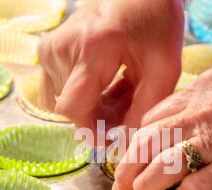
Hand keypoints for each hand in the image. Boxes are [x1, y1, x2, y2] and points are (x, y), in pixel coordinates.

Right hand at [38, 0, 183, 132]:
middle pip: (70, 107)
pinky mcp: (47, 49)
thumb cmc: (156, 22)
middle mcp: (62, 48)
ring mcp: (50, 47)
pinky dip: (82, 93)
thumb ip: (144, 110)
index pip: (74, 108)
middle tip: (128, 107)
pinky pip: (58, 87)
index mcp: (93, 49)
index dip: (91, 130)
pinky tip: (105, 83)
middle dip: (98, 117)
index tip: (113, 138)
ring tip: (120, 90)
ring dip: (92, 105)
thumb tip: (122, 144)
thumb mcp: (164, 69)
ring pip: (65, 100)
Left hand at [112, 66, 211, 189]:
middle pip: (151, 136)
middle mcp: (211, 104)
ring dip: (149, 183)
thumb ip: (197, 115)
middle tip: (122, 187)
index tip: (131, 161)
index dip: (137, 143)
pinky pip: (197, 182)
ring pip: (167, 159)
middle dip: (129, 166)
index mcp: (207, 86)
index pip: (154, 116)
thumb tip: (161, 143)